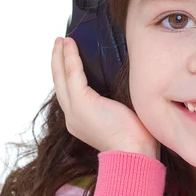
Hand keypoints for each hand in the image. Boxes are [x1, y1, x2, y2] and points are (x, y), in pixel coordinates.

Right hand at [51, 36, 159, 157]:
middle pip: (60, 84)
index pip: (71, 95)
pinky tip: (69, 44)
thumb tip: (127, 90)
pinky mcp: (81, 103)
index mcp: (82, 122)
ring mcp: (74, 110)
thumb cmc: (137, 141)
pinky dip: (70, 57)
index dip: (68, 76)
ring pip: (62, 77)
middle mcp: (73, 117)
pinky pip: (72, 74)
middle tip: (59, 44)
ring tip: (62, 40)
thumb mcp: (123, 119)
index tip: (69, 61)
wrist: (134, 155)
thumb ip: (117, 105)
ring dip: (60, 56)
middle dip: (58, 63)